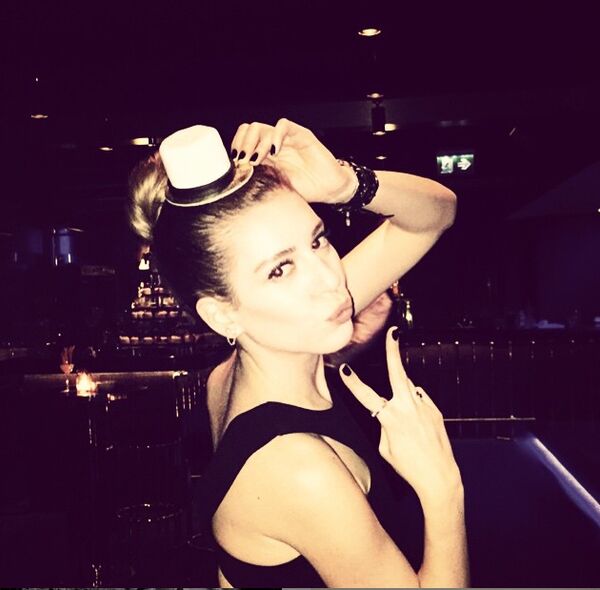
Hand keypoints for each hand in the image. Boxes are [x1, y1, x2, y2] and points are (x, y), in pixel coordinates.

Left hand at [230, 118, 356, 203]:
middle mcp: (273, 144)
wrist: (329, 190)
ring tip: (257, 159)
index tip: (235, 163)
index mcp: (265, 155)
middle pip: (249, 130)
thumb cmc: (305, 190)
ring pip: (261, 128)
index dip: (236, 147)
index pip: (243, 140)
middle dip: (242, 144)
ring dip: (255, 143)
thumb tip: (238, 178)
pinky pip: (283, 125)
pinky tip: (274, 152)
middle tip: (244, 160)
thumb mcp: (275, 186)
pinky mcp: (300, 135)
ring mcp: (286, 139)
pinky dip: (275, 136)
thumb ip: (259, 178)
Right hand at [338, 326, 461, 502]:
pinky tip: (417, 425)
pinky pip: (419, 400)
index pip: (366, 396)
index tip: (345, 370)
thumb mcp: (385, 447)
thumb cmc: (408, 466)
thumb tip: (388, 408)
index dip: (353, 383)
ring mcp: (424, 406)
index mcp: (390, 418)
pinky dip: (414, 406)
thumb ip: (384, 423)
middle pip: (398, 373)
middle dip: (393, 350)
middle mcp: (407, 407)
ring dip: (402, 392)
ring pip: (408, 387)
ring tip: (407, 420)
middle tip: (393, 332)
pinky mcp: (435, 410)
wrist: (439, 476)